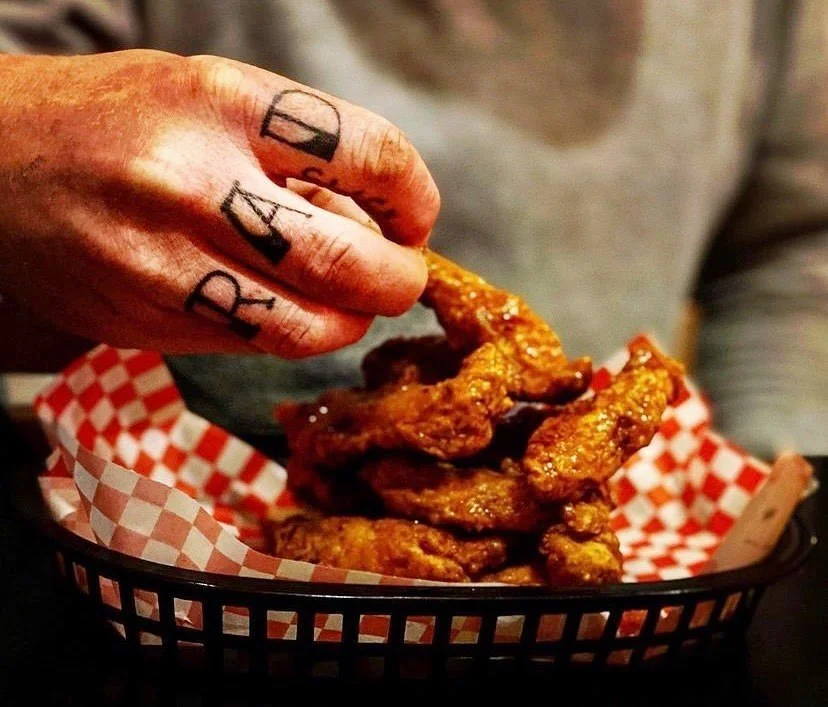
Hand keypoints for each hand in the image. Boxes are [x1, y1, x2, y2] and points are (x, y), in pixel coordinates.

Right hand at [0, 50, 438, 356]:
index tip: (414, 217)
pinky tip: (276, 302)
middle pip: (349, 262)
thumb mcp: (213, 94)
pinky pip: (252, 347)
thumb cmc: (117, 119)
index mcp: (224, 103)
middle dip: (399, 280)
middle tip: (399, 275)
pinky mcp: (143, 321)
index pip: (373, 155)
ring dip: (349, 322)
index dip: (416, 198)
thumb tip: (376, 223)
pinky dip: (288, 332)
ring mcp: (164, 263)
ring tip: (342, 297)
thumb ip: (300, 153)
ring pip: (307, 329)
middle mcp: (194, 183)